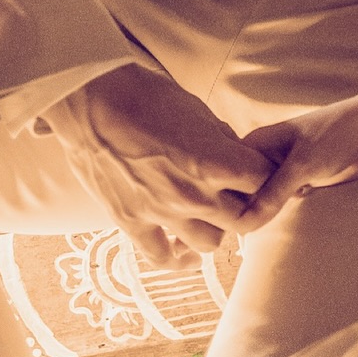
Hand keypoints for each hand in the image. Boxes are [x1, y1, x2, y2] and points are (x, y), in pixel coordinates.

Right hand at [42, 63, 274, 268]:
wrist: (94, 102)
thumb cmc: (148, 97)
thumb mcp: (200, 112)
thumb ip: (224, 143)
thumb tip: (241, 158)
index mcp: (216, 163)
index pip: (263, 183)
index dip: (263, 175)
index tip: (257, 170)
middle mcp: (194, 195)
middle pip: (243, 219)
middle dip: (244, 203)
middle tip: (236, 192)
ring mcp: (162, 213)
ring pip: (211, 243)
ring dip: (214, 228)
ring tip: (209, 215)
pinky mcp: (132, 223)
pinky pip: (162, 258)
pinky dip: (177, 259)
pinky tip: (184, 253)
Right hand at [235, 82, 357, 230]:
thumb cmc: (340, 133)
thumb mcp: (303, 164)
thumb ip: (273, 192)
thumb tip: (245, 222)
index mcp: (256, 144)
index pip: (227, 179)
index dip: (223, 203)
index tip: (221, 229)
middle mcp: (264, 160)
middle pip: (241, 194)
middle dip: (240, 215)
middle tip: (233, 243)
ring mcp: (282, 175)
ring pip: (262, 204)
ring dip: (261, 220)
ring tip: (249, 246)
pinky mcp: (301, 187)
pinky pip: (282, 208)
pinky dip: (280, 219)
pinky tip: (274, 236)